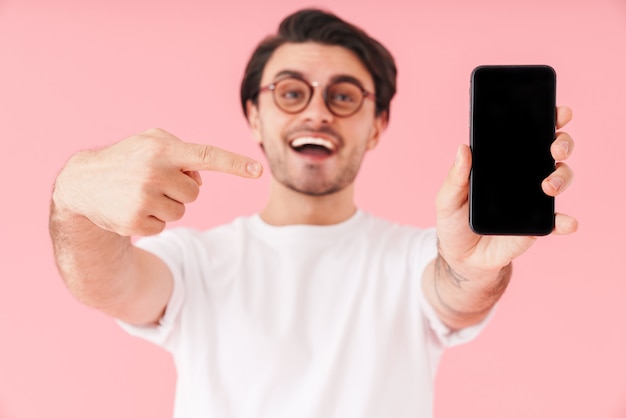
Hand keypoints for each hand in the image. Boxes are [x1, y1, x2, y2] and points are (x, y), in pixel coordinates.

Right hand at [53, 128, 262, 235]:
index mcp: (163, 148)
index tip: (258, 171)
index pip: (206, 155)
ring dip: (167, 205)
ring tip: (141, 194)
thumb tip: (200, 179)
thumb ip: (183, 153)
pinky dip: (153, 220)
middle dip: (180, 190)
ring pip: (181, 211)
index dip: (234, 164)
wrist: (84, 183)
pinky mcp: (136, 221)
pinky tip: (133, 208)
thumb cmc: (128, 159)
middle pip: (195, 192)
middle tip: (154, 182)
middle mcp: (155, 171)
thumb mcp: (152, 143)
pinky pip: (164, 226)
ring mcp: (145, 198)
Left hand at [435, 106, 576, 273]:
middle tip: (554, 146)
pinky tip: (567, 222)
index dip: (546, 119)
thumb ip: (456, 176)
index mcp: (502, 162)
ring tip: (548, 186)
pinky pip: (557, 221)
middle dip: (562, 141)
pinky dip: (565, 221)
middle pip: (552, 149)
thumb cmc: (454, 220)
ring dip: (562, 177)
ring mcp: (534, 198)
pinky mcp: (537, 225)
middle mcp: (523, 175)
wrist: (461, 257)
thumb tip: (463, 148)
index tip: (556, 111)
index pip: (527, 134)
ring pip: (560, 178)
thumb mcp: (447, 197)